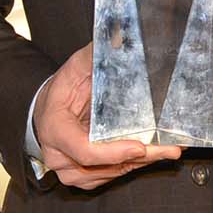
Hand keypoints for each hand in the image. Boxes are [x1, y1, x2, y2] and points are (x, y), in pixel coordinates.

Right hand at [32, 44, 179, 190]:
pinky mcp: (81, 177)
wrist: (45, 112)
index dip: (113, 152)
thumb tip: (121, 35)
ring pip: (109, 174)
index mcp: (55, 129)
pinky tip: (151, 156)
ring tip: (166, 151)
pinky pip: (109, 177)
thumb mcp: (74, 68)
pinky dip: (130, 166)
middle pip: (103, 166)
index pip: (83, 150)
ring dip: (139, 164)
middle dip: (139, 159)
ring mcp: (69, 170)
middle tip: (168, 149)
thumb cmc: (60, 92)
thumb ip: (96, 56)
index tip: (139, 147)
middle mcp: (59, 155)